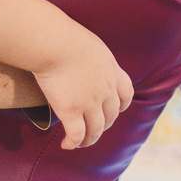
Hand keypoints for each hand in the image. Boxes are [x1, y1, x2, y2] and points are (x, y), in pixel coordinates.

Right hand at [32, 30, 133, 149]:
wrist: (54, 42)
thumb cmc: (65, 36)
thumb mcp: (90, 44)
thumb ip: (92, 56)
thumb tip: (81, 56)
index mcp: (112, 71)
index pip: (126, 93)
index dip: (122, 106)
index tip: (116, 110)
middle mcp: (105, 89)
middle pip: (111, 115)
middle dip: (104, 125)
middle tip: (93, 129)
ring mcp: (90, 102)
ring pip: (95, 130)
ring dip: (89, 140)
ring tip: (81, 143)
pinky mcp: (71, 110)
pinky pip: (76, 134)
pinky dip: (73, 143)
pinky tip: (66, 145)